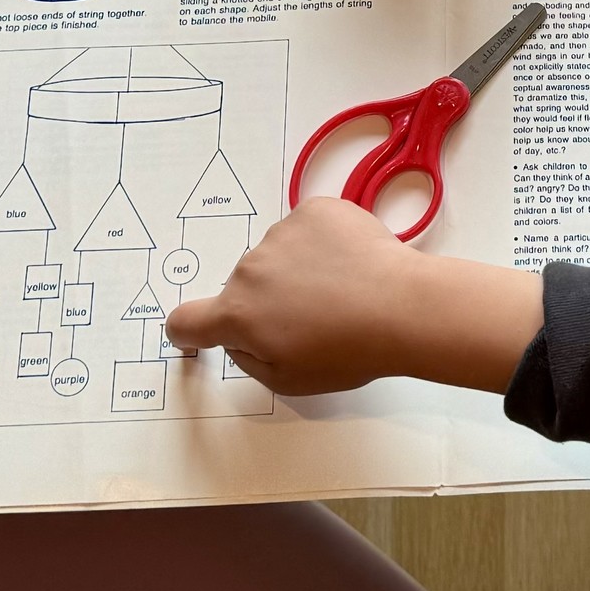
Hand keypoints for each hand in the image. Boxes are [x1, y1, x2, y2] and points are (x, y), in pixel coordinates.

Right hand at [164, 199, 542, 396]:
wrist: (402, 307)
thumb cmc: (349, 352)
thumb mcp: (289, 381)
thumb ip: (249, 358)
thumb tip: (240, 336)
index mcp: (238, 314)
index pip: (187, 320)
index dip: (188, 330)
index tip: (196, 333)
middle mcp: (250, 268)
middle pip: (244, 287)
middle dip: (266, 301)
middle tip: (313, 318)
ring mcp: (282, 233)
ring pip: (276, 255)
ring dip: (296, 269)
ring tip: (340, 290)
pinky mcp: (314, 210)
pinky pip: (305, 229)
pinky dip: (320, 243)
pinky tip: (350, 263)